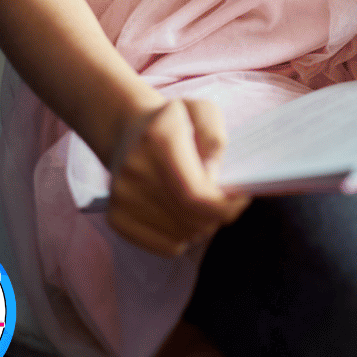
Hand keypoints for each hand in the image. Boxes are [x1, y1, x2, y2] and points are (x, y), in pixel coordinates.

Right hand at [106, 98, 250, 256]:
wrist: (128, 130)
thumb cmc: (174, 121)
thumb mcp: (202, 110)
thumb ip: (215, 138)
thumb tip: (213, 179)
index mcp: (158, 137)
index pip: (194, 192)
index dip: (224, 206)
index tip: (242, 200)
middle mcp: (134, 168)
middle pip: (188, 217)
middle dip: (217, 217)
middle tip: (229, 206)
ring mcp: (120, 196)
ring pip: (179, 235)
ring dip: (202, 227)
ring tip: (206, 207)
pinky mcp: (115, 216)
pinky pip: (164, 246)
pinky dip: (183, 238)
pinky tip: (186, 216)